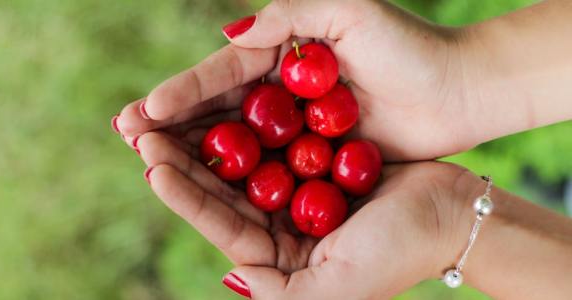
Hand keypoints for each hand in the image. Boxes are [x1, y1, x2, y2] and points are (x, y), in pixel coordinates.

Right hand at [114, 0, 482, 160]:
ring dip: (192, 150)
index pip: (222, 72)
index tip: (144, 110)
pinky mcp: (313, 154)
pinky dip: (234, 177)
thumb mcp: (346, 10)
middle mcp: (281, 89)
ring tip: (149, 160)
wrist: (458, 91)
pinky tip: (203, 186)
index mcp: (284, 51)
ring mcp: (295, 125)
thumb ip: (289, 16)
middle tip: (127, 135)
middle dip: (172, 121)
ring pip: (234, 140)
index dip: (181, 91)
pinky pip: (267, 167)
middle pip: (217, 107)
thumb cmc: (408, 46)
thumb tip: (231, 33)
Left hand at [133, 124, 484, 298]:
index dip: (185, 196)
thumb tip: (231, 277)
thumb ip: (280, 295)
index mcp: (279, 258)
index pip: (222, 224)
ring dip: (205, 137)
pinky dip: (247, 120)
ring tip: (167, 112)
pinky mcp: (313, 159)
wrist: (451, 214)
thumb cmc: (397, 253)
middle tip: (142, 131)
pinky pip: (273, 137)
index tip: (152, 166)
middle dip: (181, 161)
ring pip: (240, 160)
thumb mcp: (336, 288)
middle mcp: (281, 224)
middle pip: (222, 189)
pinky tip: (220, 99)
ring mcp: (295, 189)